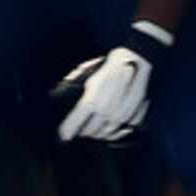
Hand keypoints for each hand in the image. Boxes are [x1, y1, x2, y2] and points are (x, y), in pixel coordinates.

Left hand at [54, 25, 168, 143]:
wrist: (136, 61)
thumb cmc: (110, 64)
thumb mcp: (85, 71)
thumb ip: (72, 83)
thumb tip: (58, 92)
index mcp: (91, 101)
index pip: (73, 126)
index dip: (66, 132)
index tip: (62, 135)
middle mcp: (106, 113)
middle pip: (88, 132)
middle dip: (82, 130)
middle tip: (79, 126)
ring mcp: (121, 118)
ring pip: (104, 134)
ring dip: (96, 132)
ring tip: (93, 125)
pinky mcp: (133, 118)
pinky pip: (119, 133)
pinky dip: (112, 132)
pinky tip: (108, 125)